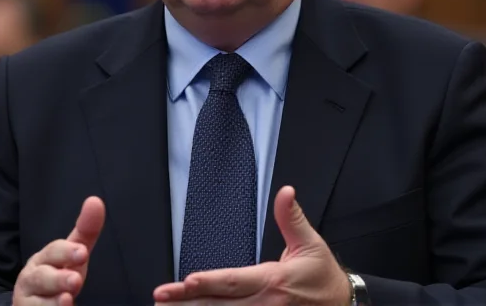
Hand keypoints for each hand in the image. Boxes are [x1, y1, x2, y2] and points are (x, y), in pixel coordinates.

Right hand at [13, 196, 104, 305]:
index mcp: (44, 259)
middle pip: (42, 277)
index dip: (67, 252)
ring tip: (67, 300)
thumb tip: (95, 201)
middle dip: (58, 278)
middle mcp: (32, 278)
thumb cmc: (58, 274)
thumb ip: (86, 230)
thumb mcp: (74, 254)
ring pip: (37, 301)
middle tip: (76, 280)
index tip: (83, 253)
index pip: (54, 252)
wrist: (33, 303)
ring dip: (52, 302)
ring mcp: (28, 300)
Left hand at [153, 186, 350, 304]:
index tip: (186, 280)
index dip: (209, 282)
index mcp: (273, 281)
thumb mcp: (309, 243)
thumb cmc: (323, 277)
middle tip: (162, 296)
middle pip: (220, 304)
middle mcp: (265, 304)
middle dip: (188, 301)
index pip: (233, 281)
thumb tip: (285, 192)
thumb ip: (291, 218)